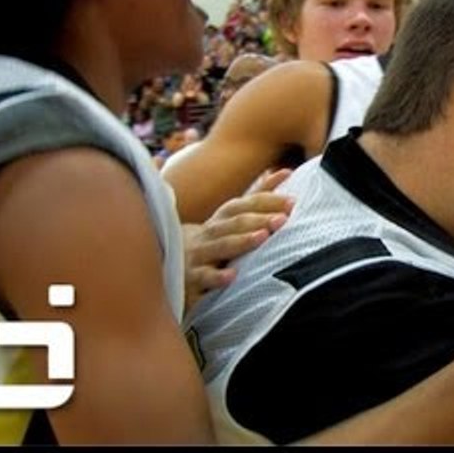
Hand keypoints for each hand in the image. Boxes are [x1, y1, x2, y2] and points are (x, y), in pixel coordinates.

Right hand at [182, 169, 293, 311]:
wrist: (161, 267)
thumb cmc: (206, 242)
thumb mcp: (227, 222)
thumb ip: (256, 199)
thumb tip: (284, 171)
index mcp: (219, 221)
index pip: (242, 205)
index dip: (266, 200)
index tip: (292, 201)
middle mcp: (207, 235)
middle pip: (234, 223)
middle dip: (259, 219)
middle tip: (283, 219)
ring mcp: (196, 256)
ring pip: (220, 246)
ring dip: (241, 241)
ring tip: (263, 236)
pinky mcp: (190, 280)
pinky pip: (202, 278)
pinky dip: (216, 277)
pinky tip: (232, 277)